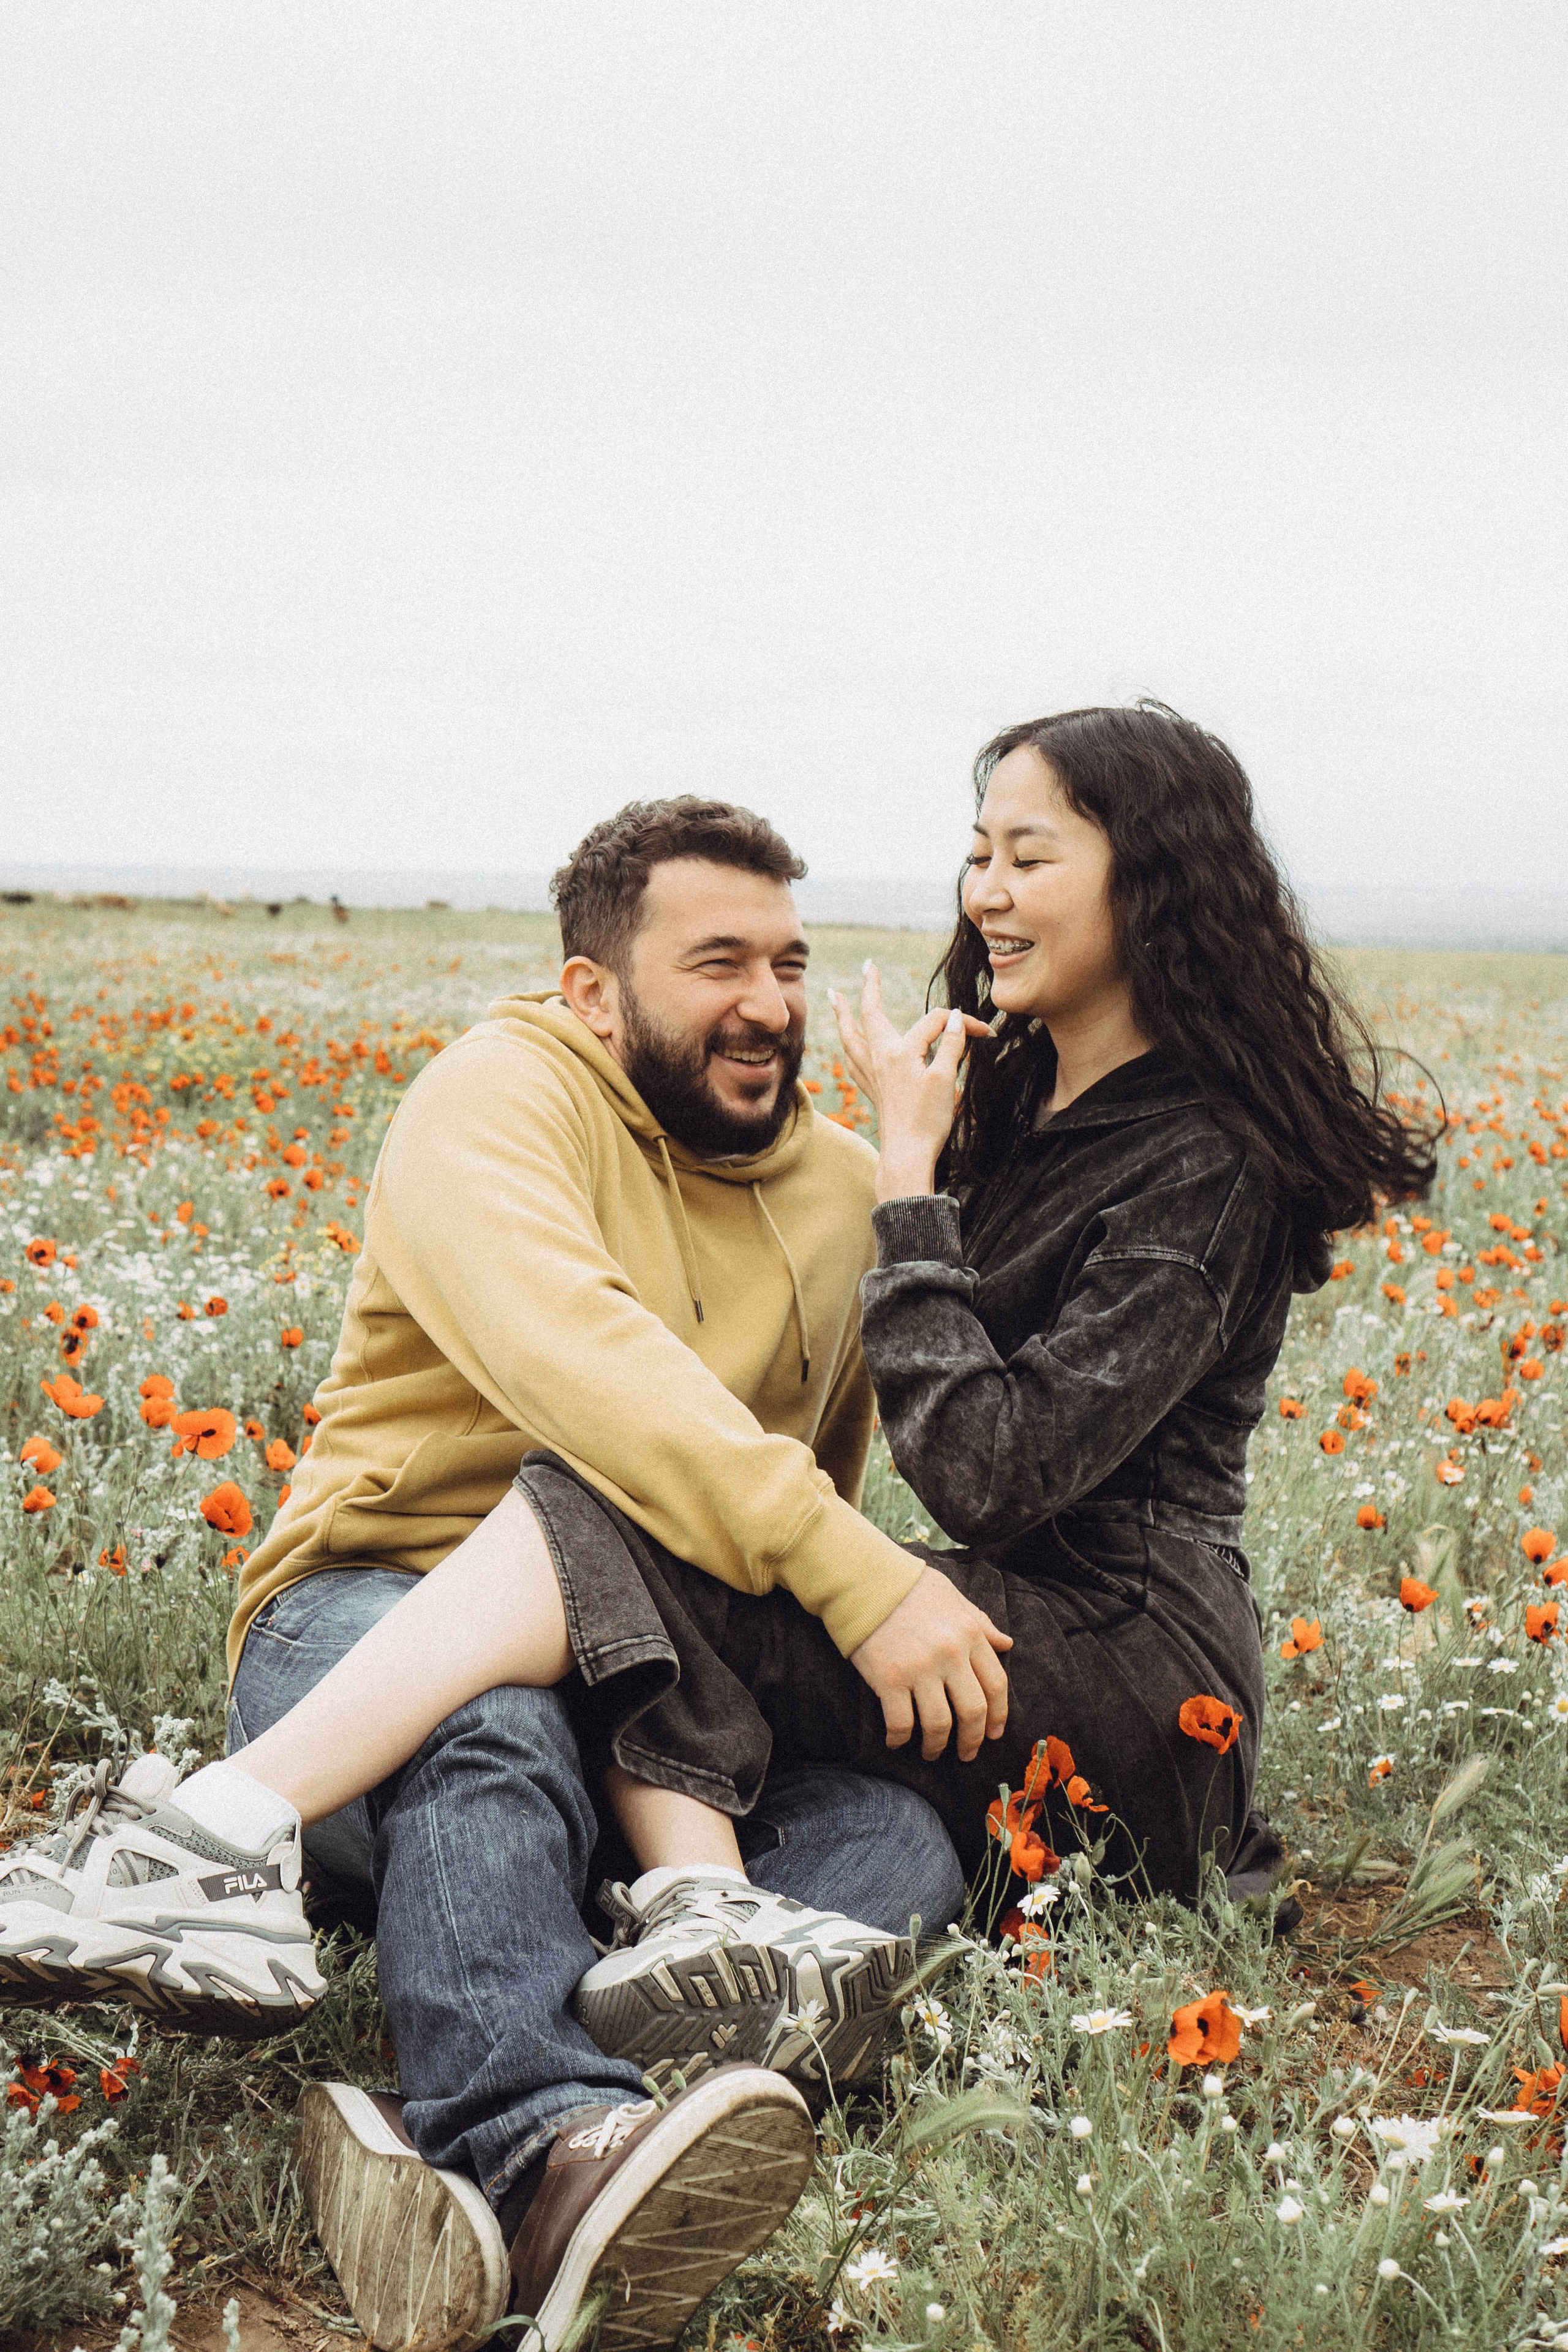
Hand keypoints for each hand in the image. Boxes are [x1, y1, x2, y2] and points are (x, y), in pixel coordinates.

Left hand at [828, 964, 987, 1200]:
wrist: (908, 1155)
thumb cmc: (928, 1120)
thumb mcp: (945, 1079)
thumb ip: (952, 1045)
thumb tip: (957, 1018)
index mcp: (900, 1051)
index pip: (935, 1023)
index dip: (962, 1024)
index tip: (985, 1033)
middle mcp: (880, 1058)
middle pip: (872, 1014)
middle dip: (871, 988)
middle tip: (869, 966)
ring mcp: (872, 1074)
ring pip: (852, 1036)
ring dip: (844, 1014)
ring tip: (834, 995)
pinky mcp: (872, 1089)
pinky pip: (853, 1058)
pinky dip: (849, 1044)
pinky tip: (848, 1043)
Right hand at [849, 1565, 1011, 1761]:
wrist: (863, 1580)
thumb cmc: (910, 1587)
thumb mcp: (954, 1598)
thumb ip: (981, 1623)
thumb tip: (1007, 1644)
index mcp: (969, 1634)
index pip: (996, 1685)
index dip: (998, 1715)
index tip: (993, 1732)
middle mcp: (950, 1654)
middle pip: (973, 1711)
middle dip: (972, 1740)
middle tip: (967, 1753)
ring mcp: (919, 1669)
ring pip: (939, 1725)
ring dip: (937, 1747)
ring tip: (932, 1752)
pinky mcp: (888, 1679)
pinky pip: (901, 1724)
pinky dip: (900, 1739)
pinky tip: (897, 1741)